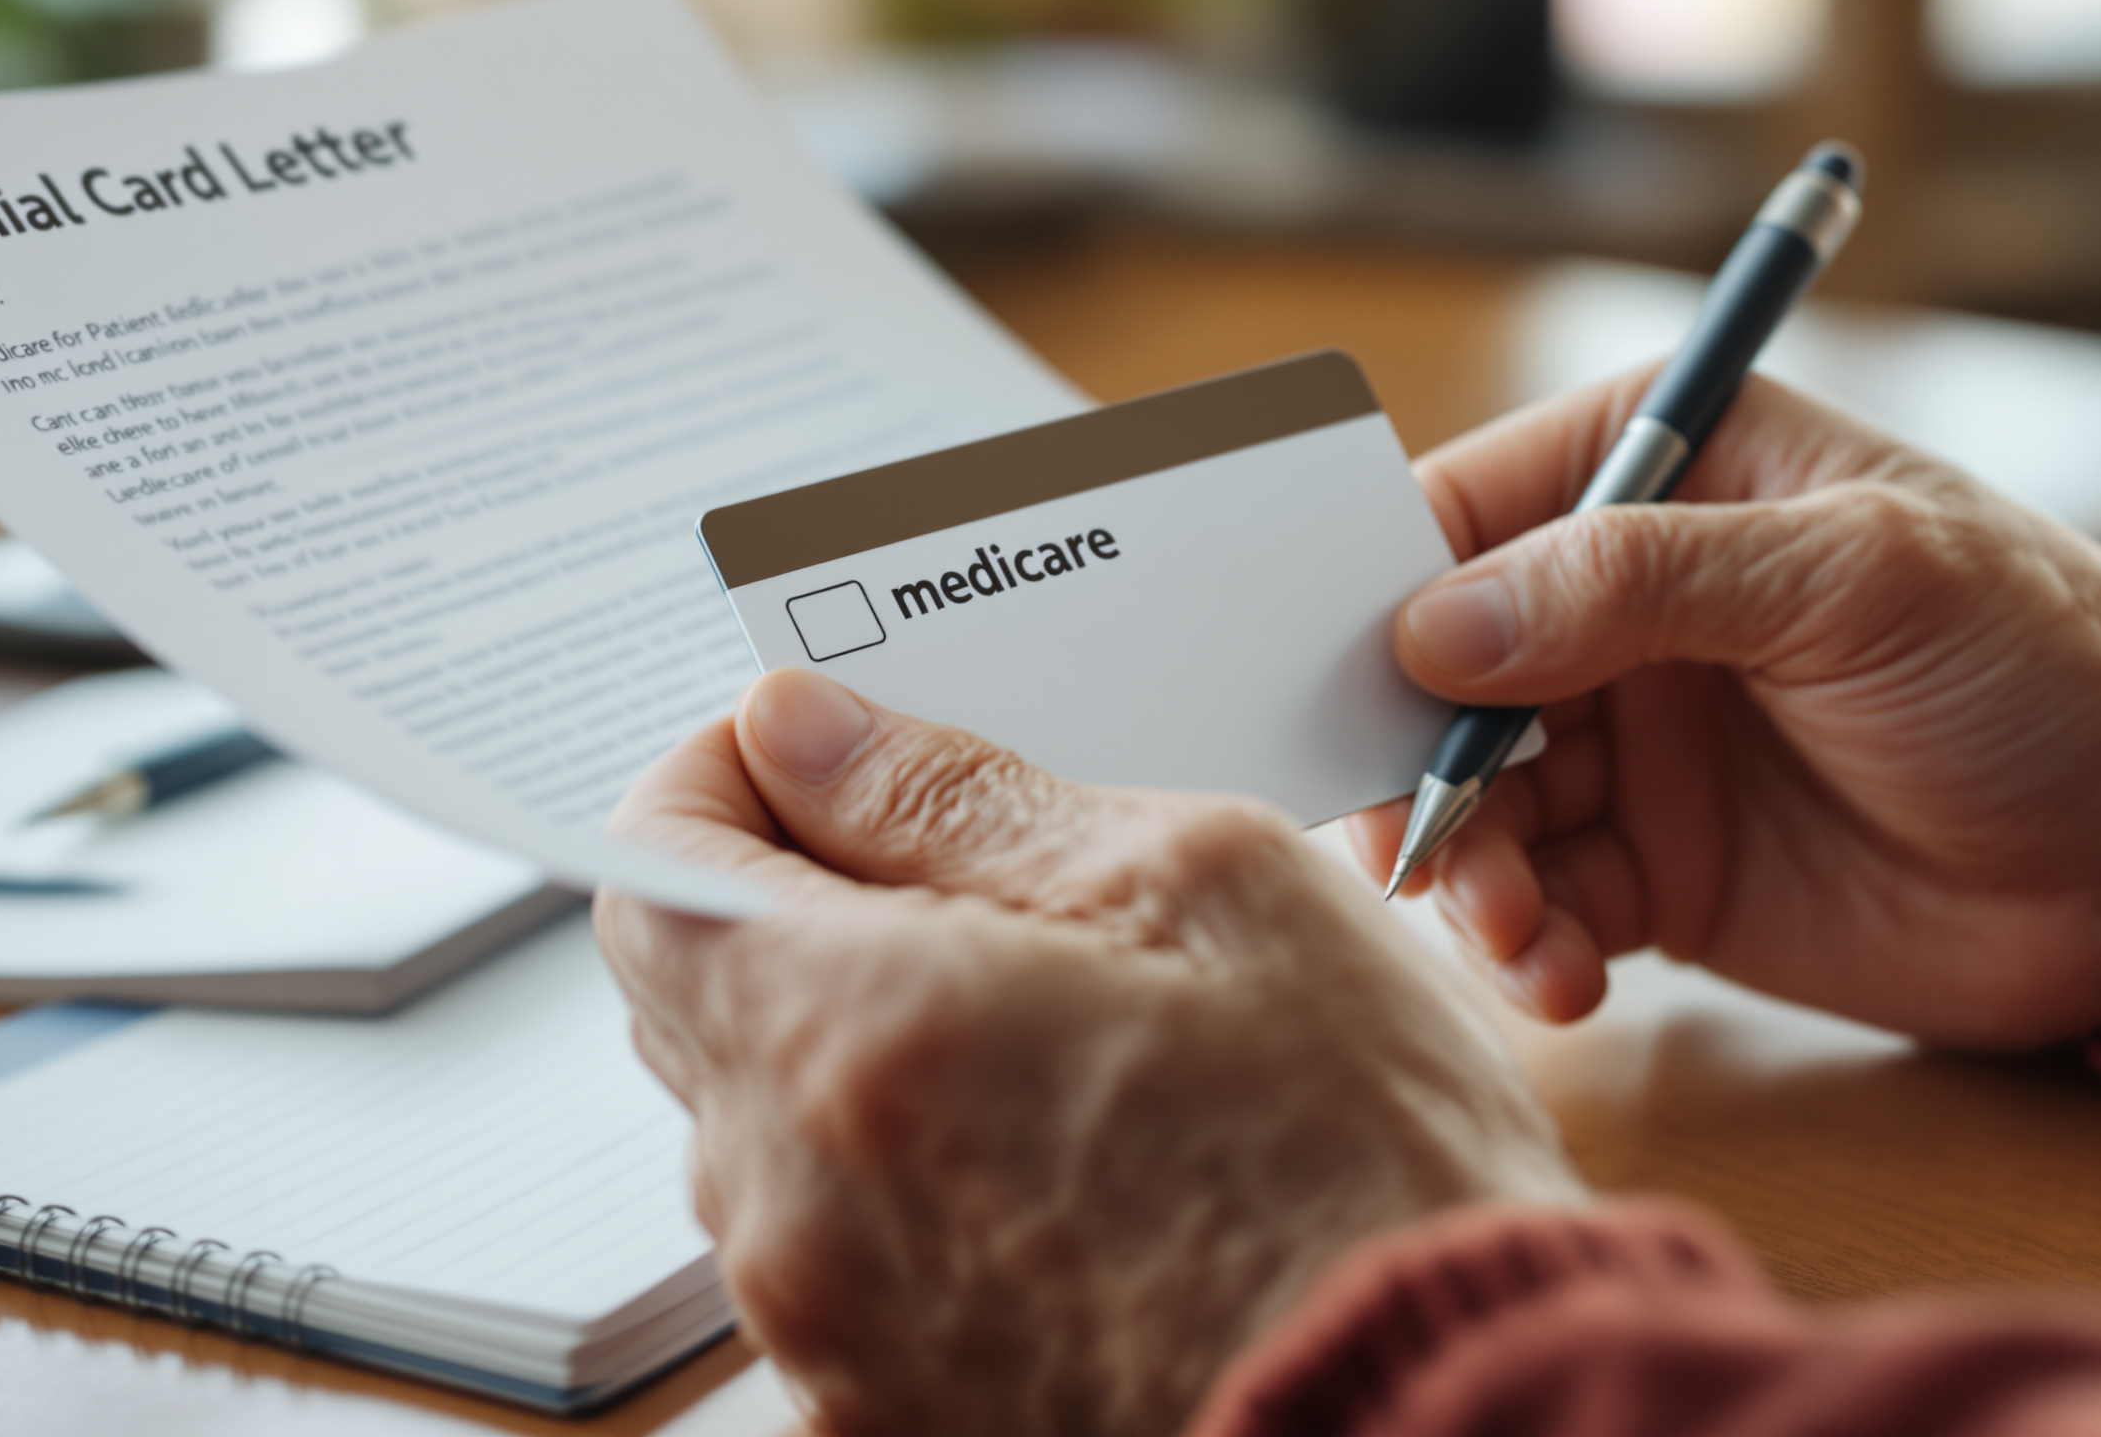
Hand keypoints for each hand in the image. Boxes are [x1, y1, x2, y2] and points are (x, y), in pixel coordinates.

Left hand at [598, 670, 1580, 1436]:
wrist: (1450, 1420)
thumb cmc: (1357, 1169)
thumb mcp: (1193, 885)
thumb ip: (954, 795)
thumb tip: (806, 732)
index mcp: (841, 1037)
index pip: (650, 865)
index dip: (722, 784)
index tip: (821, 761)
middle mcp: (792, 1206)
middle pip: (705, 1002)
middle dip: (808, 912)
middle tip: (981, 885)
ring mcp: (831, 1337)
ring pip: (777, 1136)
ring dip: (871, 1057)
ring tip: (1065, 1044)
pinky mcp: (891, 1418)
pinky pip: (848, 1261)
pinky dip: (916, 1193)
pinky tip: (1072, 1176)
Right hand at [1350, 370, 2100, 1048]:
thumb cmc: (2037, 659)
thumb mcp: (1850, 577)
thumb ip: (1638, 580)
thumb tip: (1435, 627)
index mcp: (1659, 470)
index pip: (1464, 513)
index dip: (1382, 597)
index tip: (1345, 694)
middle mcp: (1619, 601)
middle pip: (1437, 673)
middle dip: (1413, 763)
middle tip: (1414, 847)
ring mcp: (1632, 739)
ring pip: (1475, 800)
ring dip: (1471, 873)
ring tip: (1521, 930)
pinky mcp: (1656, 866)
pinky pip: (1541, 903)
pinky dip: (1528, 945)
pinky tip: (1566, 980)